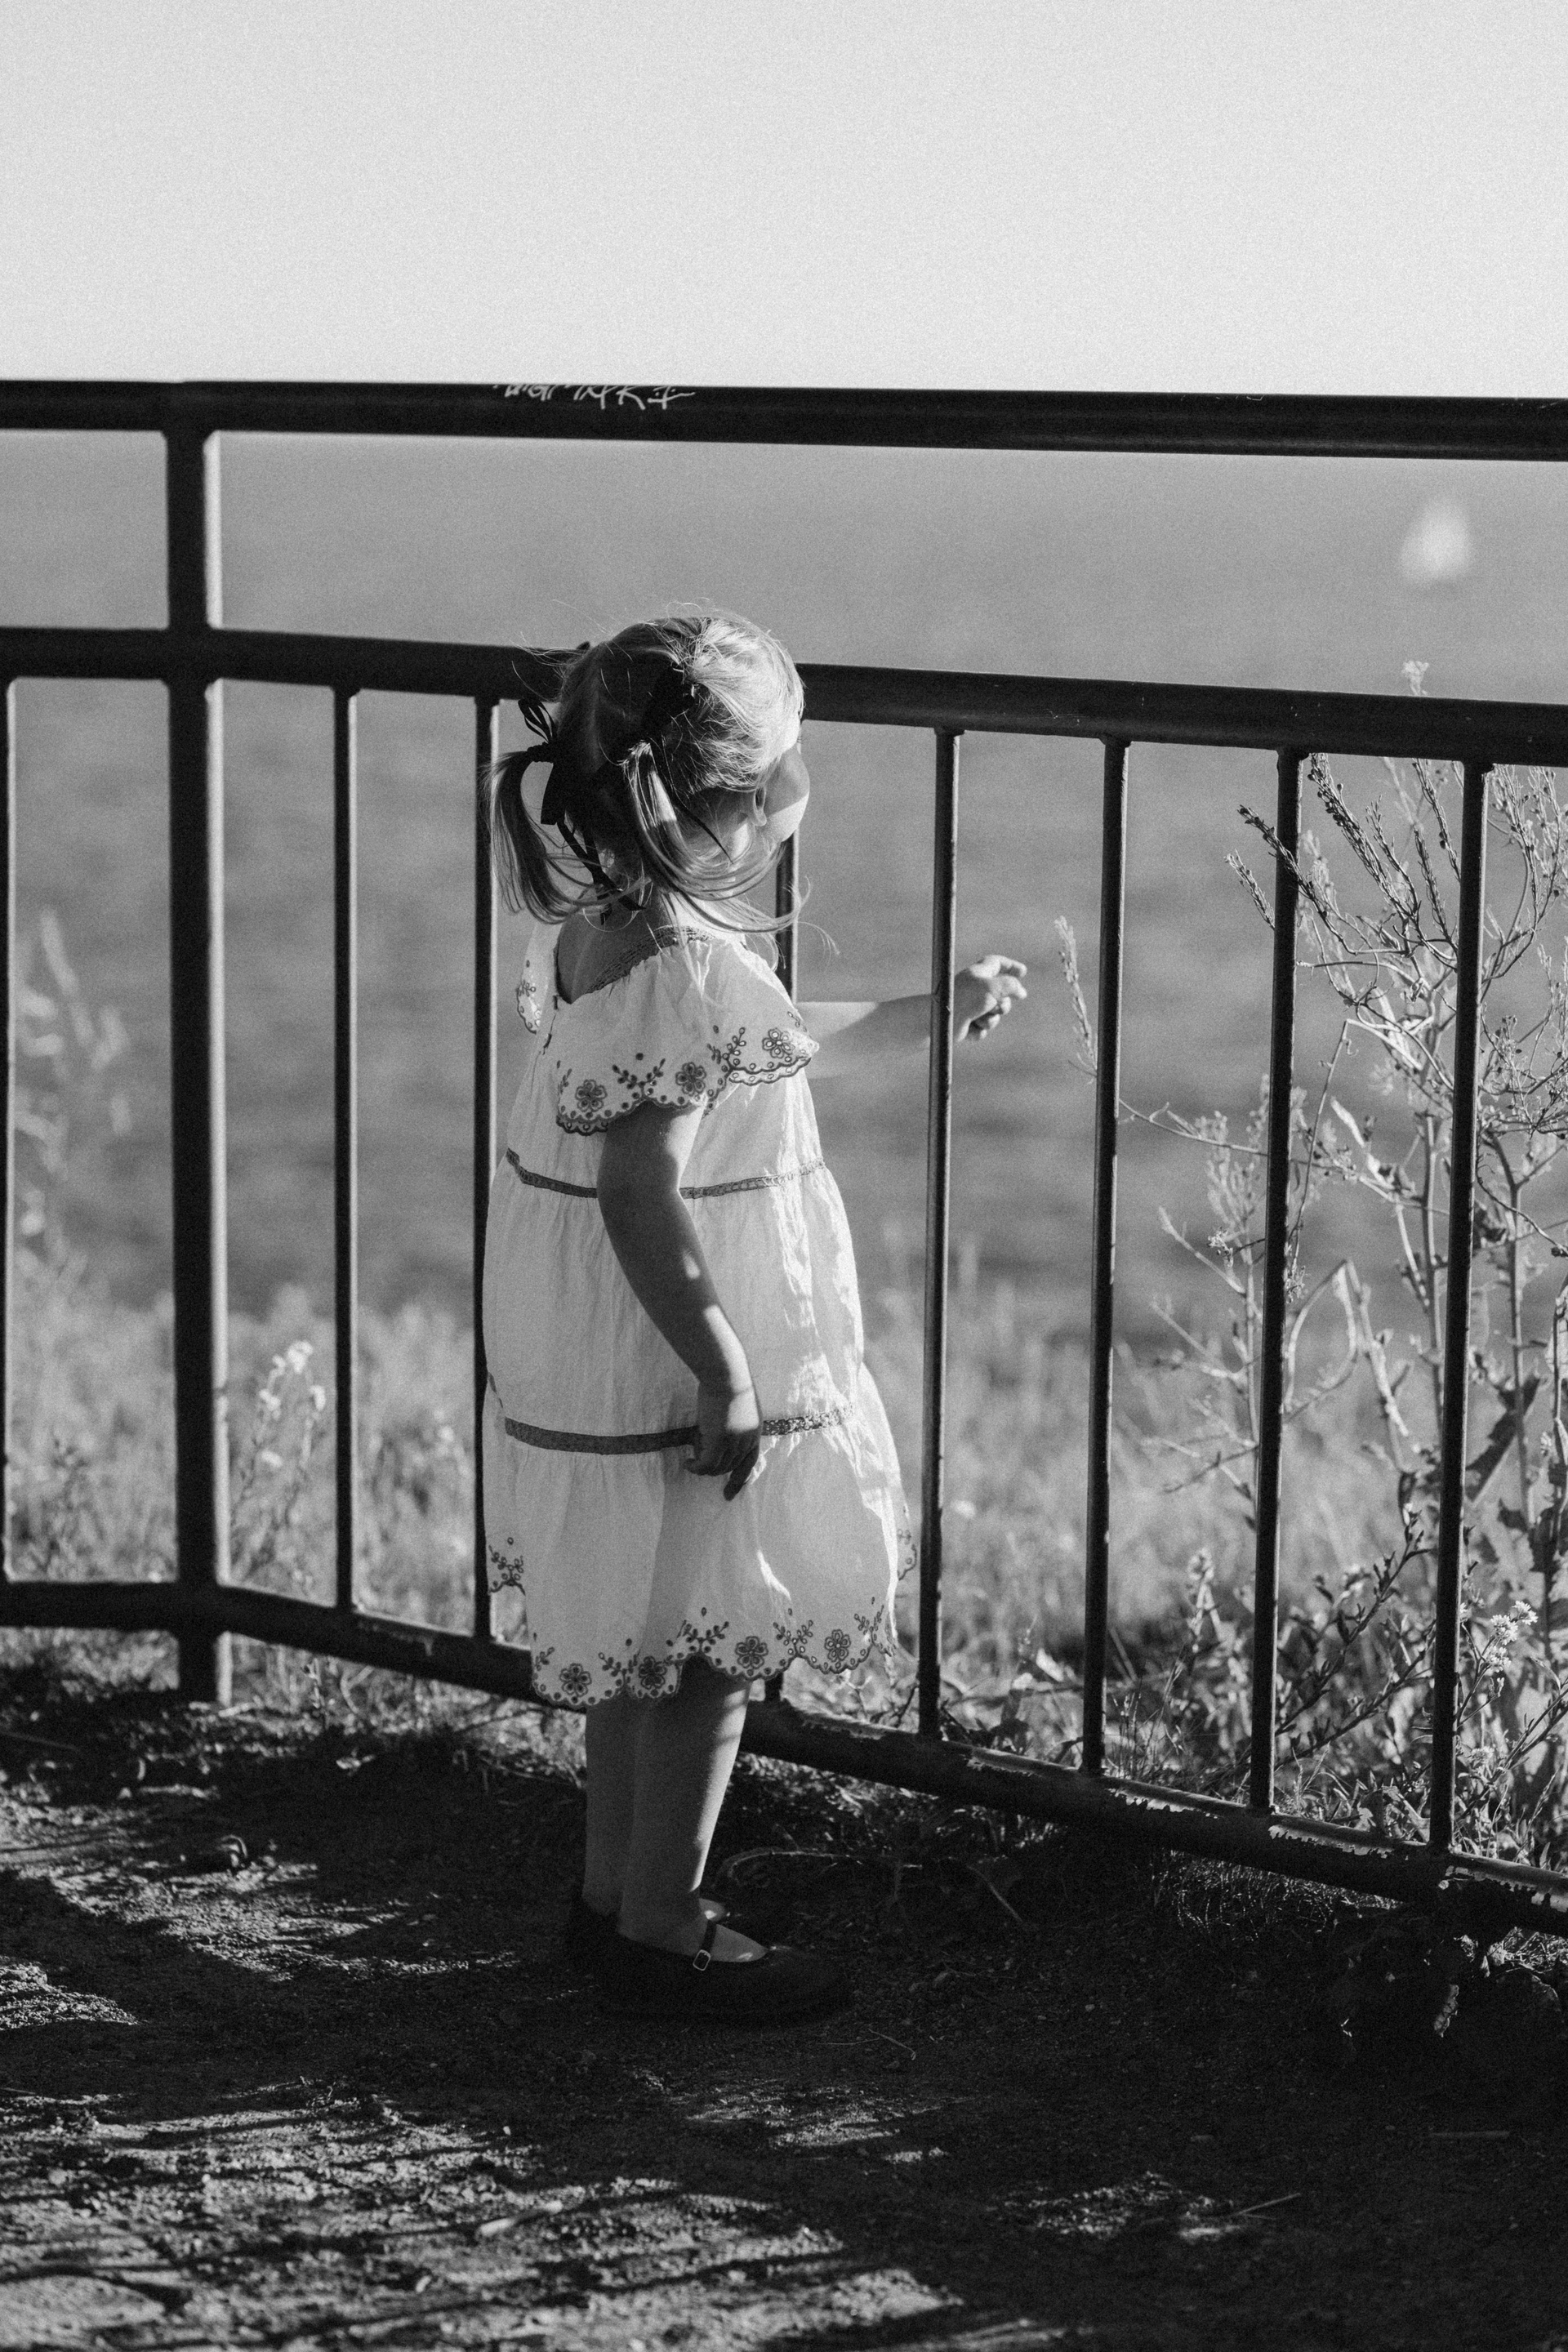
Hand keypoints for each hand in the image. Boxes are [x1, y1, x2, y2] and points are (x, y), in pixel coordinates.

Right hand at [688, 1382, 762, 1500]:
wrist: (726, 1375)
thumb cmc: (728, 1383)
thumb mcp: (738, 1407)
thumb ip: (733, 1423)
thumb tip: (716, 1434)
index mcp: (754, 1432)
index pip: (749, 1463)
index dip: (739, 1480)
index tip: (728, 1494)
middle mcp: (747, 1441)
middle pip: (729, 1467)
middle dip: (713, 1468)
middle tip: (697, 1461)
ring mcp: (734, 1442)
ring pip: (717, 1467)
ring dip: (703, 1467)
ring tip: (691, 1463)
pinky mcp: (719, 1441)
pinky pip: (706, 1464)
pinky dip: (696, 1467)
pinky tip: (687, 1463)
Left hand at [954, 954, 1027, 1041]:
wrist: (943, 1020)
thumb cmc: (966, 998)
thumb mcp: (993, 987)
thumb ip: (1011, 986)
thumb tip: (1021, 992)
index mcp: (978, 974)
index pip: (996, 964)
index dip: (1010, 966)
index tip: (1022, 972)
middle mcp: (975, 989)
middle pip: (1001, 995)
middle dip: (1003, 1005)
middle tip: (995, 1006)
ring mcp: (970, 1007)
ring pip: (994, 1015)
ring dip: (990, 1020)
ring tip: (977, 1018)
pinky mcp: (966, 1023)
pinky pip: (983, 1029)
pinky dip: (979, 1030)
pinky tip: (969, 1027)